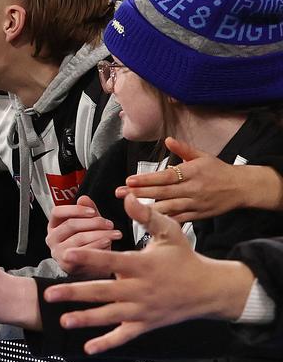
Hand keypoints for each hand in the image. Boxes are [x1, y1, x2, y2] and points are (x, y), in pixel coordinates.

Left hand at [43, 193, 256, 353]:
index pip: (111, 260)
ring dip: (86, 319)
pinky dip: (107, 343)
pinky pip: (124, 335)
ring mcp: (142, 309)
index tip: (67, 255)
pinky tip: (88, 349)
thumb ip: (146, 215)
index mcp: (142, 265)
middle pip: (103, 291)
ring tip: (63, 321)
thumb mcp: (169, 232)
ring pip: (110, 316)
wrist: (208, 290)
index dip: (89, 257)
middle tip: (50, 293)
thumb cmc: (184, 258)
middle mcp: (140, 289)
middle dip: (75, 293)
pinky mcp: (145, 324)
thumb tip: (128, 196)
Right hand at [46, 196, 120, 276]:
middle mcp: (52, 238)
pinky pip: (83, 251)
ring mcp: (57, 251)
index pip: (57, 212)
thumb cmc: (87, 244)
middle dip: (93, 223)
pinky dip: (98, 245)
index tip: (93, 211)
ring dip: (99, 234)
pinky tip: (108, 242)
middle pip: (70, 225)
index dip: (75, 210)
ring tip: (114, 233)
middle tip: (109, 223)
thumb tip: (84, 198)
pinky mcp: (66, 263)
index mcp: (54, 225)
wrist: (90, 267)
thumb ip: (87, 211)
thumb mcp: (88, 225)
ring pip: (78, 238)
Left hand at [117, 137, 276, 221]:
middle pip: (163, 192)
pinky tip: (149, 220)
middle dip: (139, 193)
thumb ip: (183, 149)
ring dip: (148, 208)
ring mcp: (195, 203)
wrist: (242, 188)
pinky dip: (165, 220)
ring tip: (130, 207)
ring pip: (169, 207)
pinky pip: (179, 219)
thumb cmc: (219, 170)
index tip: (129, 180)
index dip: (147, 179)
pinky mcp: (198, 215)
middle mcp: (193, 189)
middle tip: (119, 193)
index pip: (166, 176)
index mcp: (192, 172)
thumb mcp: (203, 156)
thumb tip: (167, 140)